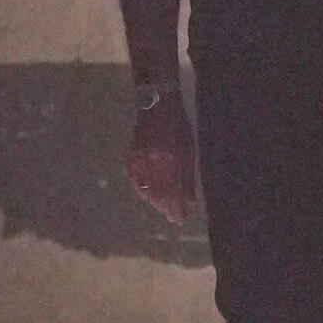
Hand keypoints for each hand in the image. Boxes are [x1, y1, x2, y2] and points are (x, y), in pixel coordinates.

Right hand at [126, 91, 196, 222]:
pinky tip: (148, 196)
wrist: (156, 104)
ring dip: (156, 203)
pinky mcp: (132, 156)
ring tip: (165, 209)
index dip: (178, 208)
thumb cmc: (178, 124)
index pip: (174, 192)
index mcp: (172, 158)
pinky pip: (135, 180)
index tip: (182, 219)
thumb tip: (190, 200)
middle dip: (168, 209)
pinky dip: (142, 191)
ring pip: (147, 190)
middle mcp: (154, 161)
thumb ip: (188, 175)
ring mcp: (141, 159)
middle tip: (174, 219)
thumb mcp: (189, 148)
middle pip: (161, 195)